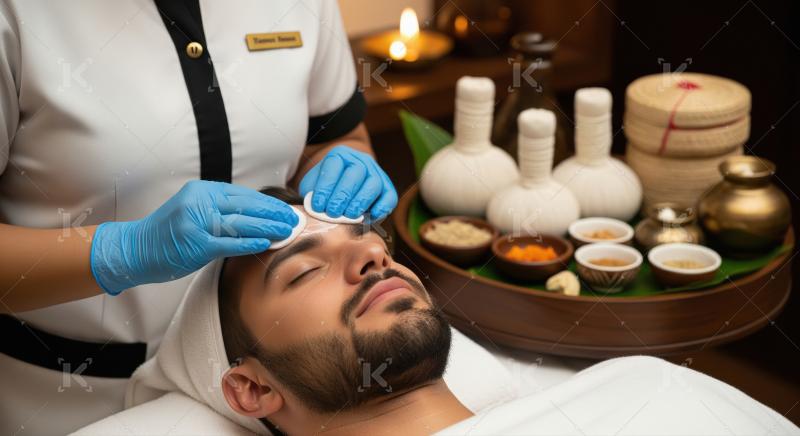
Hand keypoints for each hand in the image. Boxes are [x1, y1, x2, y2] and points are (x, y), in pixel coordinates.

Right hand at [90, 180, 298, 294]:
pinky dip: (248, 243)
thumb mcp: (194, 210)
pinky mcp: (196, 244)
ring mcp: (197, 223)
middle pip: (246, 206)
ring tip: (287, 231)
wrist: (136, 249)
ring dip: (267, 227)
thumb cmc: (169, 232)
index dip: (267, 203)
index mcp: (202, 191)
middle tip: (294, 219)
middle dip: (273, 214)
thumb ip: (220, 208)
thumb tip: (255, 214)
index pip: (243, 195)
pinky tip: (264, 243)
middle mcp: (200, 203)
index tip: (286, 209)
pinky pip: (228, 243)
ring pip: (241, 223)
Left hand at [298, 145, 396, 221]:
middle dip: (344, 195)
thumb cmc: (325, 190)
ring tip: (350, 215)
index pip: (334, 165)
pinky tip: (372, 216)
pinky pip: (389, 196)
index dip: (326, 186)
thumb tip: (314, 210)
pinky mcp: (387, 187)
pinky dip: (383, 207)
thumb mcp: (313, 188)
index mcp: (339, 156)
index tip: (318, 206)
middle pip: (356, 173)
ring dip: (361, 201)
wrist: (342, 189)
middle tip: (334, 212)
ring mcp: (376, 173)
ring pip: (373, 183)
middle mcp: (360, 160)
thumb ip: (312, 196)